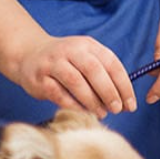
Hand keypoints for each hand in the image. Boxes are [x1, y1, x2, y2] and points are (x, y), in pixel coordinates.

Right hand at [4, 34, 134, 116]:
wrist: (29, 54)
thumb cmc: (65, 61)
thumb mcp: (86, 59)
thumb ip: (104, 76)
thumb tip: (125, 102)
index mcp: (88, 45)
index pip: (111, 63)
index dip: (124, 85)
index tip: (130, 104)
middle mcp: (71, 50)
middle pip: (94, 70)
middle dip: (109, 92)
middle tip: (117, 109)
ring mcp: (53, 63)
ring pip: (76, 82)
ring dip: (91, 101)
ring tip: (101, 113)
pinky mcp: (40, 78)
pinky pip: (58, 94)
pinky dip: (73, 105)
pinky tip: (83, 112)